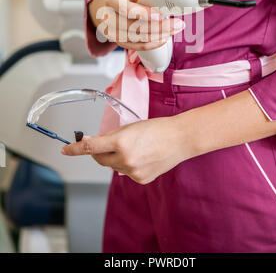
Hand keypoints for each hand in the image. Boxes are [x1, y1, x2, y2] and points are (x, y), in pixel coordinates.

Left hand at [61, 116, 190, 184]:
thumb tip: (93, 143)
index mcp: (120, 142)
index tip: (65, 150)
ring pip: (113, 166)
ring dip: (117, 158)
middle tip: (107, 144)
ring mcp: (132, 172)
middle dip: (99, 152)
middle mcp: (124, 159)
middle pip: (99, 159)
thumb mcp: (130, 127)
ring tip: (136, 148)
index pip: (90, 147)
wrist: (179, 139)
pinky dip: (129, 165)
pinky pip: (126, 173)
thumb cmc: (157, 128)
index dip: (74, 149)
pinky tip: (143, 157)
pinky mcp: (140, 179)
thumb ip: (110, 137)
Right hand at [88, 0, 184, 51]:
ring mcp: (113, 32)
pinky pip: (138, 46)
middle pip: (135, 27)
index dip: (142, 13)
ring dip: (160, 35)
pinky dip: (154, 43)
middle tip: (178, 24)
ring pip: (138, 38)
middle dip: (159, 27)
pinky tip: (165, 37)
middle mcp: (109, 18)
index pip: (125, 8)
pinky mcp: (120, 42)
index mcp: (112, 0)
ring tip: (175, 29)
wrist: (113, 7)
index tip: (159, 15)